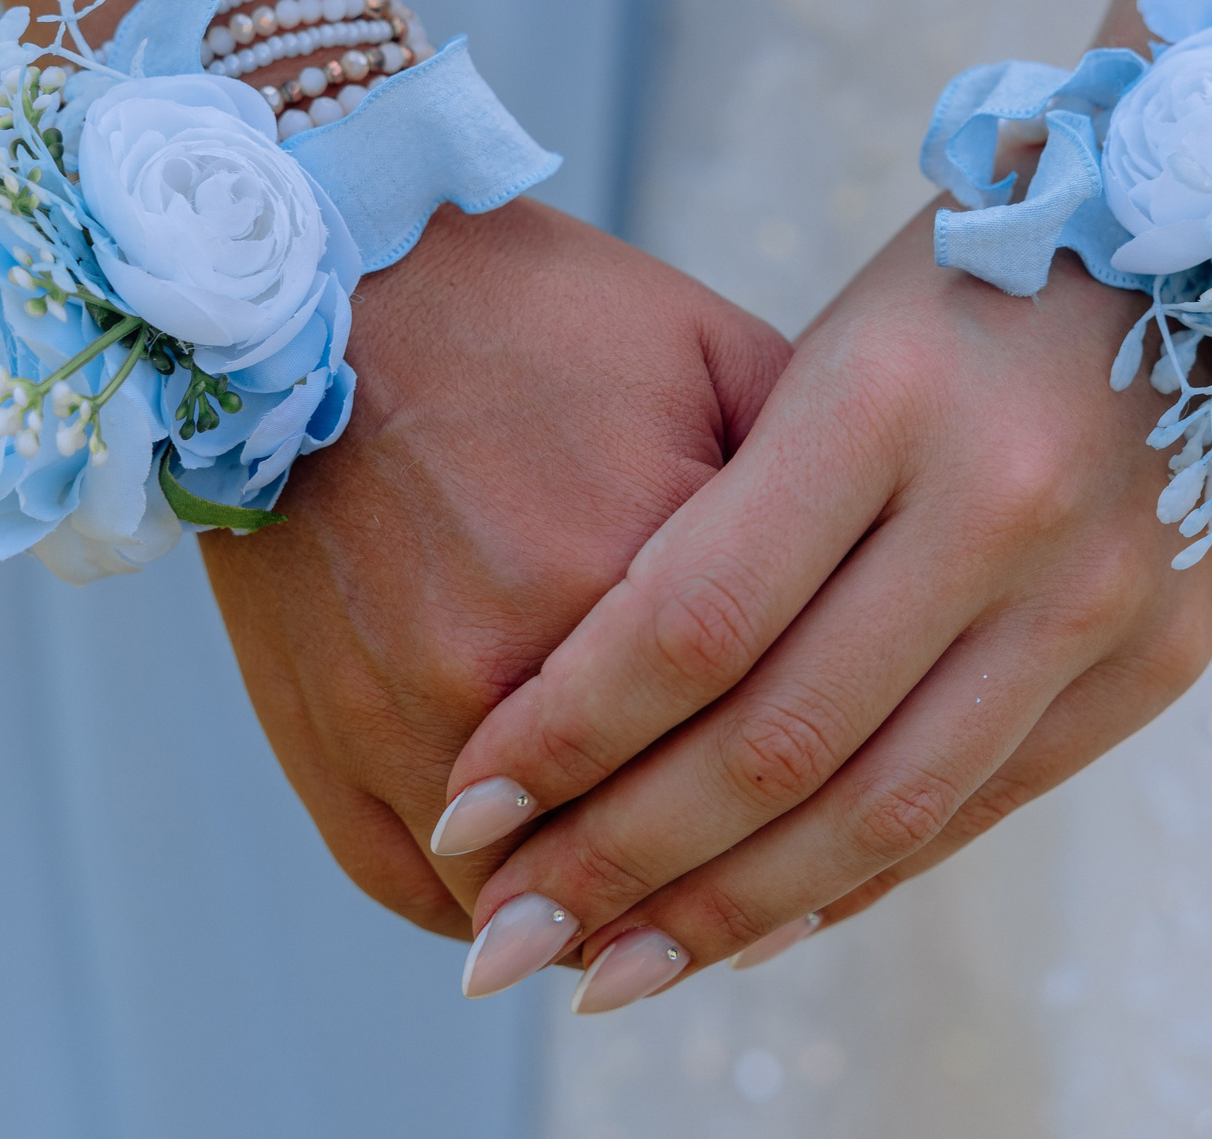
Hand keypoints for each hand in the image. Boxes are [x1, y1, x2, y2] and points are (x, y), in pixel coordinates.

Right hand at [200, 198, 788, 941]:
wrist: (320, 291)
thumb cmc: (543, 318)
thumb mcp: (714, 363)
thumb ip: (811, 493)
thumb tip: (891, 604)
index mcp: (639, 567)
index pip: (765, 743)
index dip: (827, 809)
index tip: (860, 828)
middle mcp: (515, 663)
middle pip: (656, 844)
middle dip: (726, 887)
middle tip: (776, 905)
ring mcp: (405, 719)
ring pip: (540, 895)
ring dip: (603, 916)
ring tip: (659, 920)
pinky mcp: (325, 748)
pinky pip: (428, 892)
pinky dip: (495, 902)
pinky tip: (547, 897)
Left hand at [436, 201, 1211, 1008]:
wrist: (1207, 233)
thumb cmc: (954, 280)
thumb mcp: (820, 351)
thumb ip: (725, 522)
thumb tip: (594, 715)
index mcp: (884, 397)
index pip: (690, 621)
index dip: (566, 737)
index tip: (465, 811)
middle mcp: (1003, 504)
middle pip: (779, 742)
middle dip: (620, 864)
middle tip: (507, 947)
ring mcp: (1101, 593)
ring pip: (884, 811)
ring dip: (730, 914)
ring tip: (612, 974)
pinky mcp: (1165, 655)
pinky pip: (985, 802)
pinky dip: (862, 877)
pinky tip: (762, 921)